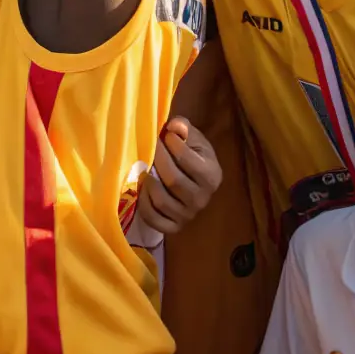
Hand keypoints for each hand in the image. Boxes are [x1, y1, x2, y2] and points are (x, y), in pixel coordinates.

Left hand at [136, 117, 221, 234]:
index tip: (165, 135)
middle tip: (150, 148)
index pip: (186, 159)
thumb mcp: (193, 138)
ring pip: (162, 201)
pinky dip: (144, 204)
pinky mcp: (174, 227)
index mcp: (212, 175)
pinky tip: (142, 189)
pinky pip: (154, 220)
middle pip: (173, 181)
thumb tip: (174, 126)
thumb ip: (183, 128)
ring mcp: (188, 215)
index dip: (171, 145)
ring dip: (149, 183)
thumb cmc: (192, 155)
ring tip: (145, 169)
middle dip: (157, 161)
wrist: (192, 179)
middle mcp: (202, 198)